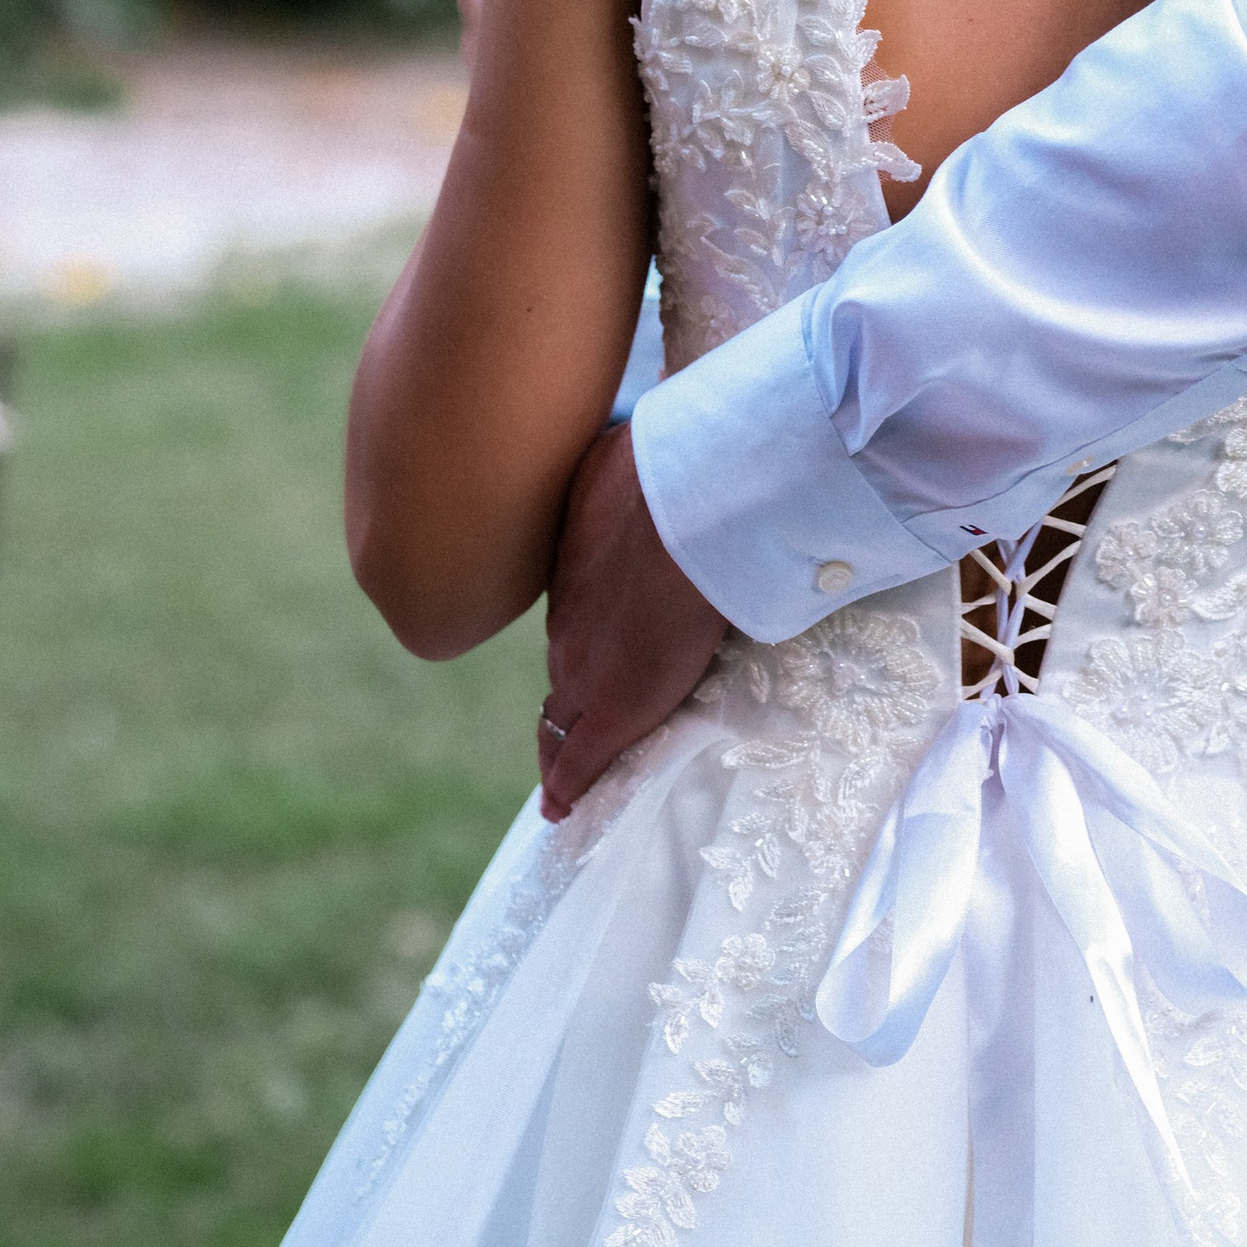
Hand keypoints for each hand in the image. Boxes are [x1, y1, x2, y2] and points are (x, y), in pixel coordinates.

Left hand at [537, 425, 726, 818]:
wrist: (689, 512)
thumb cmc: (671, 476)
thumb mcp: (631, 464)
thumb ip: (630, 471)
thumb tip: (641, 436)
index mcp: (576, 573)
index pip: (570, 622)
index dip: (577, 645)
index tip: (579, 660)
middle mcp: (568, 625)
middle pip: (558, 675)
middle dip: (561, 702)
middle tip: (564, 730)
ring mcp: (586, 671)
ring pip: (562, 719)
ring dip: (563, 745)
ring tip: (562, 776)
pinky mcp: (613, 710)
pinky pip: (582, 762)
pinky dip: (570, 787)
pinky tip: (562, 809)